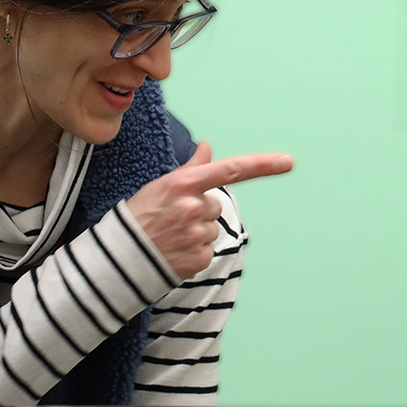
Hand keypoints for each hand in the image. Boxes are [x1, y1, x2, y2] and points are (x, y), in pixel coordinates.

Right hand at [125, 143, 292, 279]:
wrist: (118, 259)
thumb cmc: (140, 216)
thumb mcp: (161, 186)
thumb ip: (192, 168)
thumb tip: (208, 146)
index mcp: (184, 184)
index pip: (230, 170)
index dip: (262, 165)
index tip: (288, 161)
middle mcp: (193, 208)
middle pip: (215, 205)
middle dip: (199, 211)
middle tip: (173, 219)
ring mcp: (197, 235)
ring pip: (212, 229)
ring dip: (197, 232)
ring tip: (171, 236)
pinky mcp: (199, 260)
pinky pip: (208, 251)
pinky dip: (194, 252)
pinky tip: (174, 252)